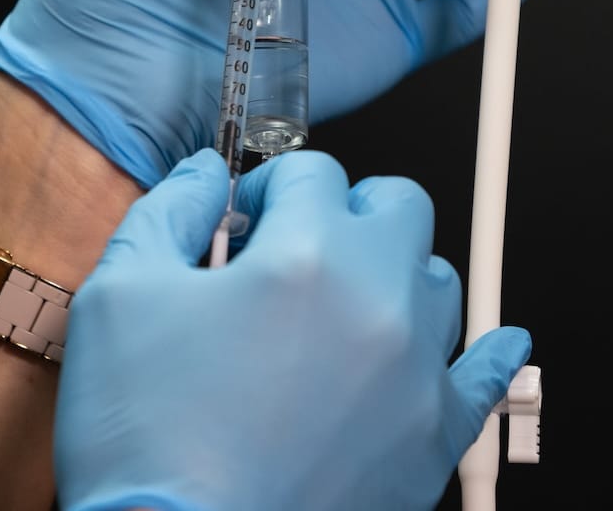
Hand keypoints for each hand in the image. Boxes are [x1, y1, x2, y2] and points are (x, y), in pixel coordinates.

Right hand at [53, 147, 529, 510]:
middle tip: (296, 248)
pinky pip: (486, 378)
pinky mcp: (432, 439)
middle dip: (345, 210)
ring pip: (439, 280)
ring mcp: (417, 372)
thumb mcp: (118, 297)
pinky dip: (488, 352)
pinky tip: (494, 342)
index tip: (243, 223)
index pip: (309, 171)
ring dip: (394, 272)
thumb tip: (202, 174)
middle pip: (398, 205)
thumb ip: (167, 211)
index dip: (266, 190)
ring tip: (345, 303)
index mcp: (307, 256)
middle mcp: (379, 302)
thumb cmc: (150, 443)